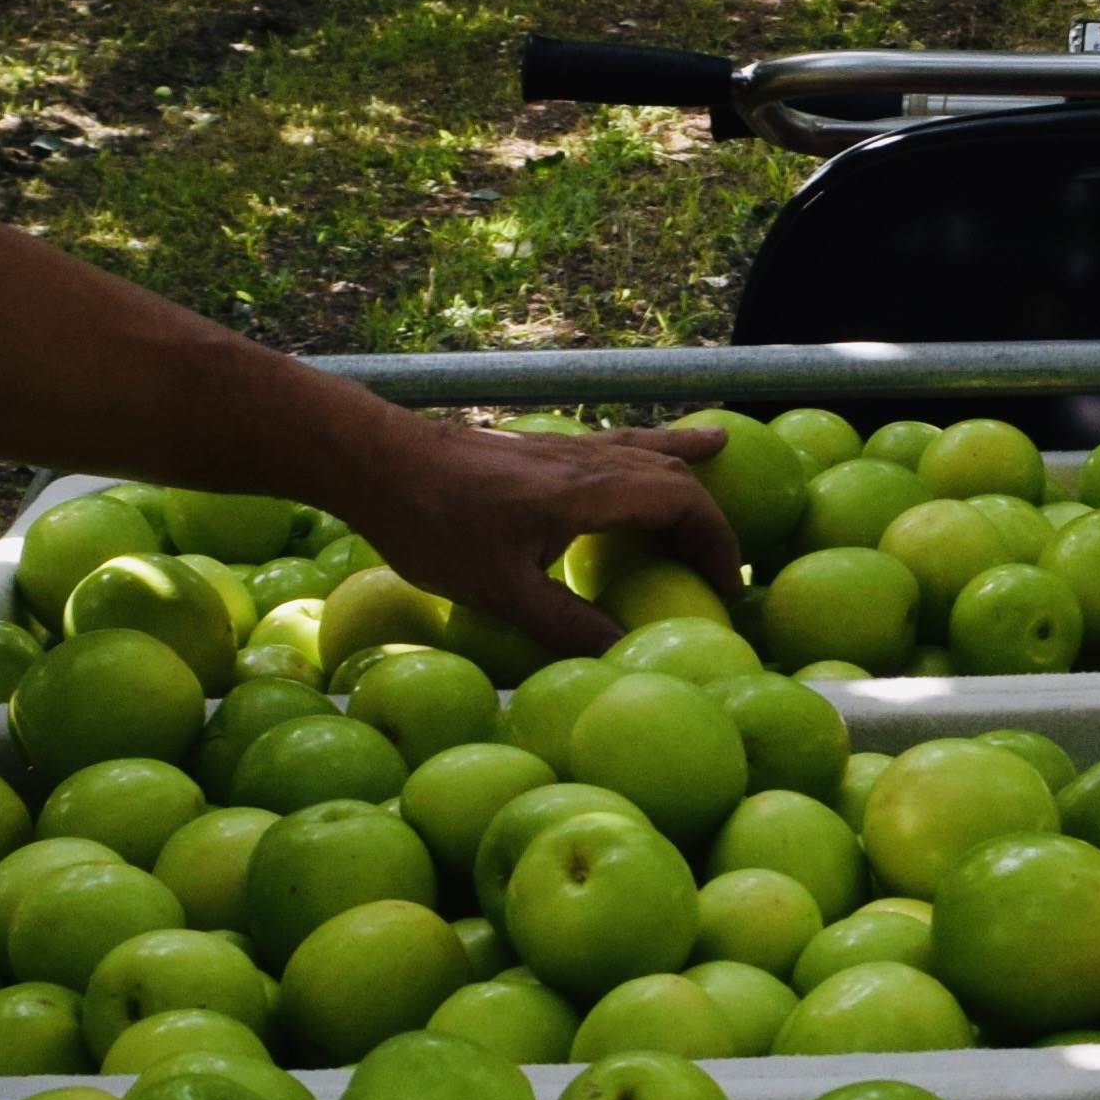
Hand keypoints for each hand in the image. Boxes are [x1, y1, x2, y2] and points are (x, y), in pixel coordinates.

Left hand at [330, 410, 742, 661]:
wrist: (373, 458)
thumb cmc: (432, 523)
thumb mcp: (498, 590)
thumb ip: (564, 626)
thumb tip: (624, 657)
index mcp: (590, 490)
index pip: (682, 504)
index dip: (715, 544)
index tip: (725, 589)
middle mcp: (586, 459)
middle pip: (671, 473)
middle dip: (707, 514)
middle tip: (724, 560)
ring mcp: (559, 447)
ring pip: (640, 445)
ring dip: (681, 458)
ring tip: (718, 446)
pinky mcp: (533, 448)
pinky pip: (608, 442)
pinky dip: (640, 445)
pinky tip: (629, 449)